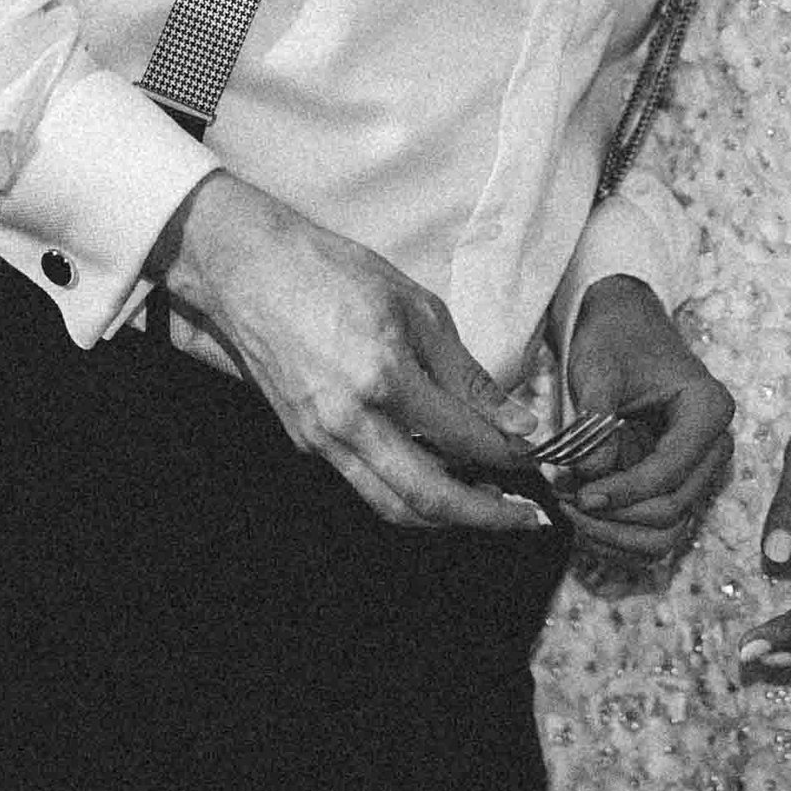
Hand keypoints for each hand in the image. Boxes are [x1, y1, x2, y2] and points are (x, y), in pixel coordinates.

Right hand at [155, 171, 546, 531]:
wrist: (253, 273)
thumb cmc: (336, 274)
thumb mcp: (417, 307)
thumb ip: (466, 373)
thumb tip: (514, 422)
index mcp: (384, 377)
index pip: (462, 438)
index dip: (507, 455)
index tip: (537, 459)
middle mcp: (350, 421)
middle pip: (426, 498)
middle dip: (484, 516)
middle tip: (525, 518)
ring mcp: (323, 440)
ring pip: (391, 506)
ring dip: (445, 517)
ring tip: (489, 507)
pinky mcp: (307, 443)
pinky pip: (365, 485)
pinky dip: (408, 495)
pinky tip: (438, 478)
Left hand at [559, 276, 734, 569]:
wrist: (624, 328)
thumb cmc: (616, 340)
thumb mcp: (600, 369)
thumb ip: (595, 420)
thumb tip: (589, 474)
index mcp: (708, 409)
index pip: (669, 472)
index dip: (623, 492)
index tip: (578, 494)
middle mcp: (714, 446)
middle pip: (672, 510)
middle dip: (616, 517)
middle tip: (566, 504)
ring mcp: (698, 470)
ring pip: (666, 534)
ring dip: (616, 535)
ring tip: (572, 513)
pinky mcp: (677, 485)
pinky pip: (655, 532)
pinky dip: (619, 536)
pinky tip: (584, 517)